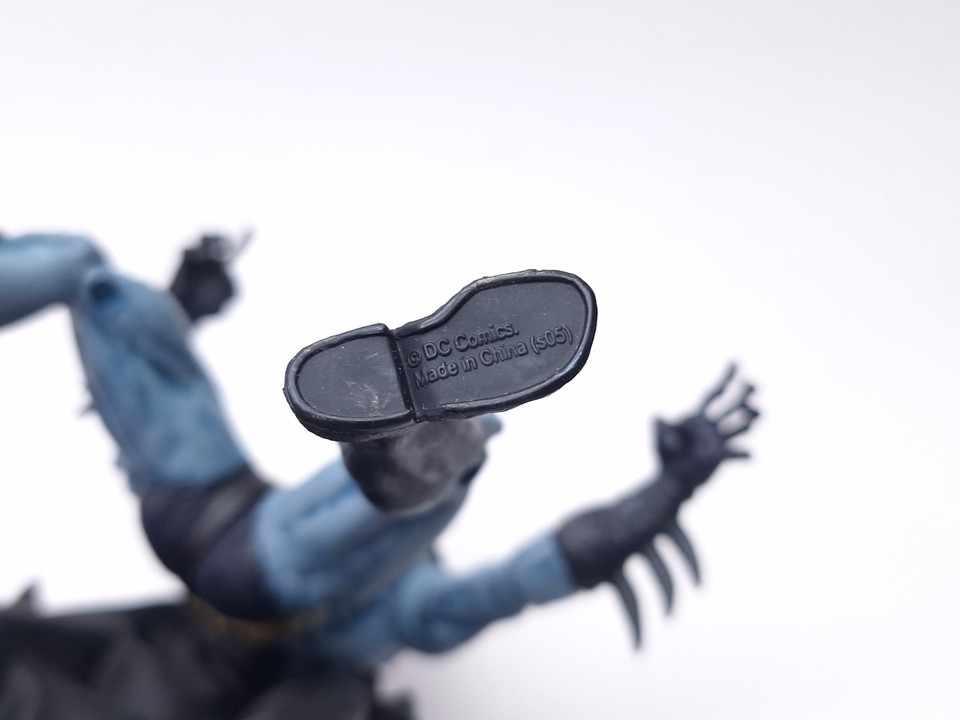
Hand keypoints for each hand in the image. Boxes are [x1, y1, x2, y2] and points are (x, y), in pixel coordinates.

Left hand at [656, 364, 758, 492]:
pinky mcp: (720, 458)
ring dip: (748, 419)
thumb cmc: (665, 457)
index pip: (714, 393)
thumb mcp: (658, 440)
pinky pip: (737, 453)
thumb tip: (657, 417)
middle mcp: (712, 427)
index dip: (725, 377)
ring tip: (752, 413)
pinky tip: (748, 455)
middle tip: (753, 384)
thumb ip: (659, 428)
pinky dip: (744, 454)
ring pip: (741, 425)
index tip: (736, 361)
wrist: (671, 481)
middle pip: (733, 405)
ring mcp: (718, 442)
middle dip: (744, 394)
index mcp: (698, 417)